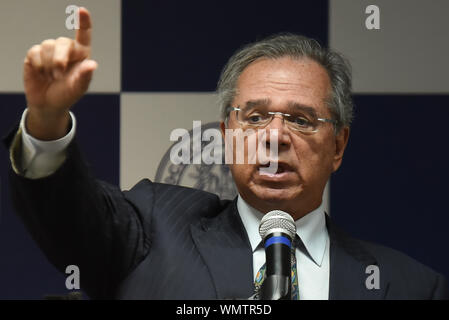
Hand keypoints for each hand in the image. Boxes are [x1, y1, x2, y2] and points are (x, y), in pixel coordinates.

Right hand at [23, 7, 96, 139]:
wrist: (48, 104)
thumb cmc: (67, 94)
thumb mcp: (78, 88)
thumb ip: (85, 76)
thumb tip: (92, 65)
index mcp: (81, 54)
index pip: (84, 34)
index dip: (83, 22)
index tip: (82, 11)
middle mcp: (66, 49)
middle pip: (62, 42)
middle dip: (60, 58)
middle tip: (59, 74)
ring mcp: (50, 51)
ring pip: (47, 45)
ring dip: (50, 65)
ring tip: (53, 78)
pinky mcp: (35, 55)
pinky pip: (35, 52)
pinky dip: (39, 65)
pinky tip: (42, 74)